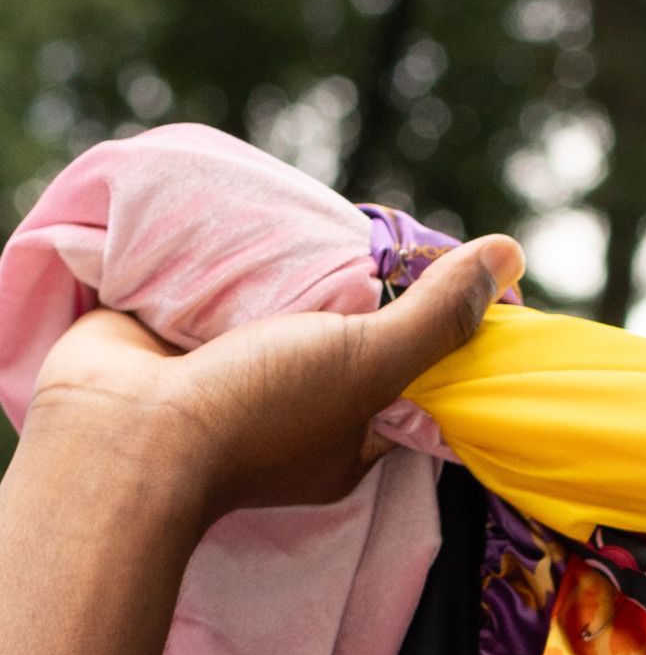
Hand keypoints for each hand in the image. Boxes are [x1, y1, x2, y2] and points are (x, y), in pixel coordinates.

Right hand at [20, 233, 523, 527]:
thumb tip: (510, 256)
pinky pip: (214, 291)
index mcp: (349, 441)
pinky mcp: (178, 339)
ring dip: (289, 270)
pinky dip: (225, 260)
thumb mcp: (372, 364)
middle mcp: (295, 414)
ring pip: (277, 312)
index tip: (442, 271)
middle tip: (375, 231)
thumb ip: (437, 317)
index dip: (429, 330)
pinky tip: (244, 218)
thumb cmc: (261, 412)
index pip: (407, 383)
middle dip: (356, 288)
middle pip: (343, 340)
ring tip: (314, 213)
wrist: (126, 431)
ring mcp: (232, 377)